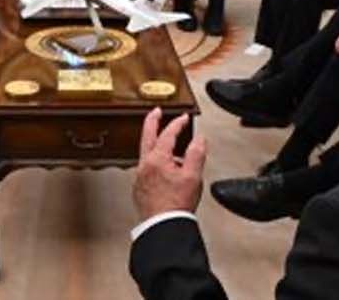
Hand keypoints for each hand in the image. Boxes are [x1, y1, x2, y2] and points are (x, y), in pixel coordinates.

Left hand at [133, 108, 206, 222]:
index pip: (167, 134)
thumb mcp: (193, 176)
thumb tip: (199, 139)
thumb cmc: (176, 206)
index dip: (177, 123)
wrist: (162, 227)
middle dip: (153, 121)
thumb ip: (196, 154)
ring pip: (146, 153)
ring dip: (156, 144)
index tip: (183, 117)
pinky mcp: (139, 188)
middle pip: (147, 136)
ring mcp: (139, 177)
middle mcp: (144, 165)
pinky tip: (165, 170)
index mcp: (156, 159)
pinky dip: (154, 161)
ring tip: (170, 147)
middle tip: (157, 112)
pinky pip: (146, 168)